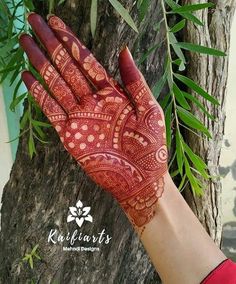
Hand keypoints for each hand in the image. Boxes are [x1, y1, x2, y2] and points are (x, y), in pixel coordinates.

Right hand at [19, 13, 167, 229]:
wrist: (141, 179)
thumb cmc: (150, 146)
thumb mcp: (149, 109)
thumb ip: (135, 81)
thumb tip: (124, 50)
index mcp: (111, 93)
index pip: (86, 60)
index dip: (71, 40)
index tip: (56, 21)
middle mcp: (92, 101)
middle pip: (67, 66)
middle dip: (50, 43)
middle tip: (33, 21)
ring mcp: (80, 116)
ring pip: (56, 84)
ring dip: (40, 63)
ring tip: (26, 42)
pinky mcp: (70, 135)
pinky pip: (52, 110)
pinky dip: (39, 95)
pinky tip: (29, 78)